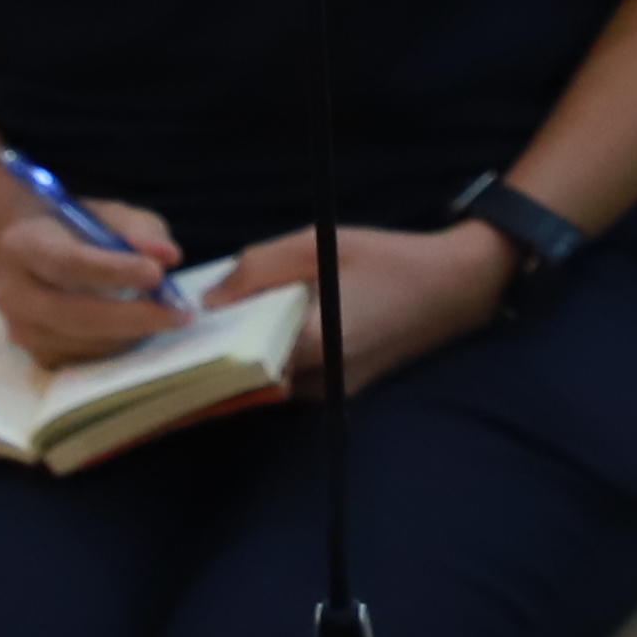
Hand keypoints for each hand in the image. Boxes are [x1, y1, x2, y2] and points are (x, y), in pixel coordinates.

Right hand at [0, 194, 182, 364]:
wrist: (26, 258)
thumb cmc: (74, 231)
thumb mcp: (106, 216)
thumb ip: (139, 230)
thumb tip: (167, 256)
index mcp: (24, 246)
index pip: (68, 263)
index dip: (114, 271)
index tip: (157, 274)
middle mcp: (14, 293)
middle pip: (74, 314)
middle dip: (132, 316)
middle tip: (179, 312)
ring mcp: (21, 331)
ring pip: (84, 343)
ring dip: (131, 333)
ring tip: (163, 315)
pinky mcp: (38, 356)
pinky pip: (85, 360)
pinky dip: (118, 346)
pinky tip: (135, 328)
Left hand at [211, 219, 521, 392]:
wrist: (456, 288)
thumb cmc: (387, 259)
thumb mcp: (316, 244)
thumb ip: (258, 267)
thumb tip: (209, 295)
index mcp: (310, 342)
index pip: (236, 357)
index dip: (204, 342)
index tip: (180, 325)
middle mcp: (321, 379)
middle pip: (248, 376)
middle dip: (222, 352)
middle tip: (198, 324)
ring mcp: (335, 392)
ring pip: (271, 383)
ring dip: (249, 357)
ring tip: (228, 323)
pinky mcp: (346, 392)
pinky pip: (296, 381)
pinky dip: (278, 360)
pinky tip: (271, 330)